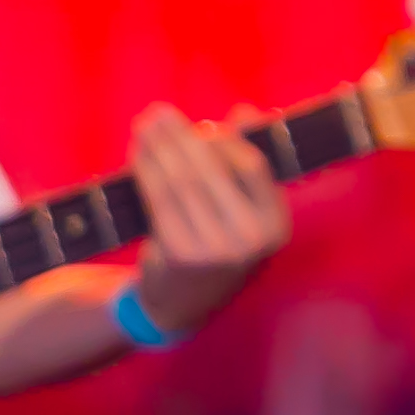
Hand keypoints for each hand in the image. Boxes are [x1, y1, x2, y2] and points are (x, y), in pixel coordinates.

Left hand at [124, 103, 289, 337]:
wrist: (184, 302)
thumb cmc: (220, 242)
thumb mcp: (244, 209)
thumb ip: (248, 160)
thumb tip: (245, 112)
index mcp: (276, 225)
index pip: (253, 165)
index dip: (225, 139)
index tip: (202, 124)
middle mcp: (251, 239)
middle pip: (210, 170)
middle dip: (180, 136)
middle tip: (158, 112)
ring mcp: (214, 250)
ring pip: (181, 182)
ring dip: (158, 148)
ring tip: (143, 126)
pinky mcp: (179, 254)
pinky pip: (159, 200)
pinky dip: (145, 171)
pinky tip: (138, 154)